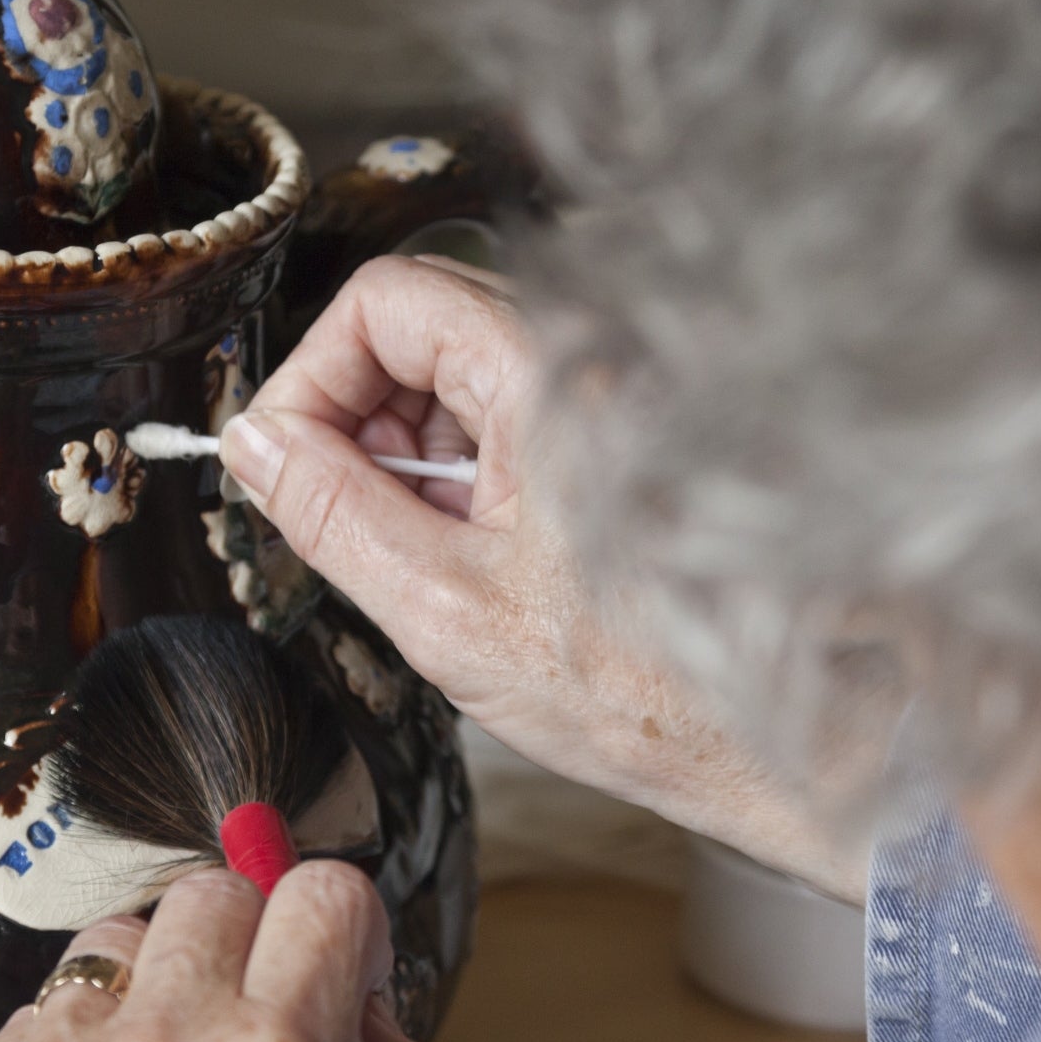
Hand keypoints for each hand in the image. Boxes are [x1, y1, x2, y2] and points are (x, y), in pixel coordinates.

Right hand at [224, 255, 837, 885]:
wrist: (783, 742)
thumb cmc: (649, 693)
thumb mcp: (445, 608)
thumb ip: (330, 511)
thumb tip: (256, 448)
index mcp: (552, 373)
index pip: (383, 299)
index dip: (311, 377)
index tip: (282, 460)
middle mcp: (594, 358)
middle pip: (421, 327)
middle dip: (355, 418)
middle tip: (339, 516)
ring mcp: (614, 395)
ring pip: (461, 376)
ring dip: (408, 454)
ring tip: (421, 557)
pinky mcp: (623, 438)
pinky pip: (512, 419)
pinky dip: (465, 477)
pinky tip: (476, 560)